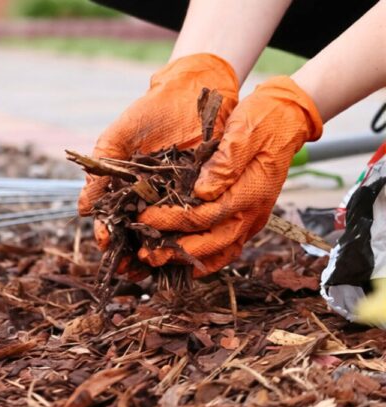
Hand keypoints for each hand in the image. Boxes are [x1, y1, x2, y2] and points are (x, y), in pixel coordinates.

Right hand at [78, 53, 238, 249]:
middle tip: (127, 268)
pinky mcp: (206, 194)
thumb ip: (99, 174)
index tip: (105, 244)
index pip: (115, 221)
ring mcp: (179, 199)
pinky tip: (183, 248)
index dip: (109, 235)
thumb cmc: (149, 113)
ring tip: (151, 264)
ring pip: (166, 234)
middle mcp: (152, 199)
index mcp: (128, 189)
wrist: (191, 91)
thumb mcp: (116, 141)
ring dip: (158, 253)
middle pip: (139, 235)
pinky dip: (189, 236)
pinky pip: (196, 221)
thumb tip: (83, 209)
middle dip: (131, 255)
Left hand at [137, 76, 322, 275]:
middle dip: (176, 251)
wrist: (287, 118)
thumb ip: (225, 162)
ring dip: (189, 261)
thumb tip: (201, 191)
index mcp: (250, 192)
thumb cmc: (262, 120)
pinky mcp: (248, 218)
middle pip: (213, 243)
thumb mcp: (244, 132)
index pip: (205, 216)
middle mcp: (253, 212)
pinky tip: (182, 260)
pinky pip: (227, 247)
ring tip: (157, 262)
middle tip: (145, 254)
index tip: (144, 218)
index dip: (172, 220)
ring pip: (221, 252)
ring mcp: (252, 218)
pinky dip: (205, 258)